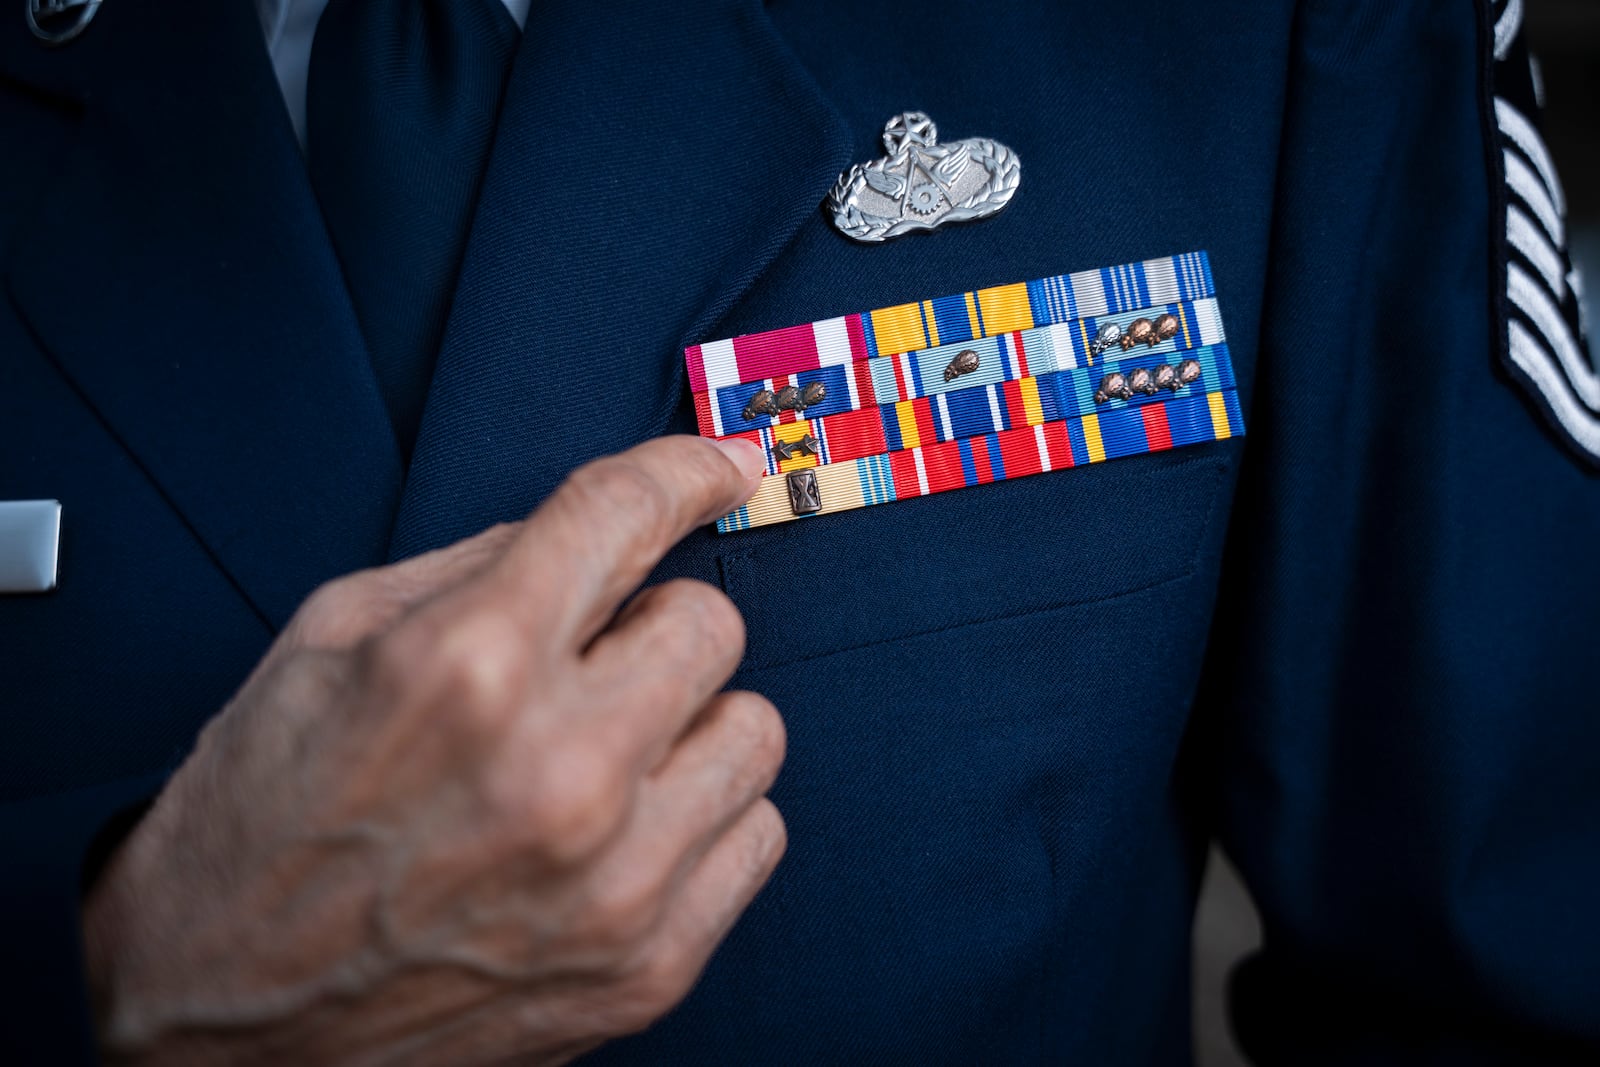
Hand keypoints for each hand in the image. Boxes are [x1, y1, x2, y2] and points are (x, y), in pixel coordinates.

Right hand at [82, 435, 779, 1065]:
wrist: (212, 1032)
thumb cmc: (256, 830)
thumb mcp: (325, 646)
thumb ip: (475, 568)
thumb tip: (597, 532)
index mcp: (467, 666)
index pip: (626, 515)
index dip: (685, 471)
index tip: (718, 468)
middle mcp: (558, 771)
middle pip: (712, 622)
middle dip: (653, 622)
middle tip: (593, 661)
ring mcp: (614, 881)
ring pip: (755, 729)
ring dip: (689, 724)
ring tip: (609, 754)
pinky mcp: (648, 967)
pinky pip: (757, 835)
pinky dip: (703, 818)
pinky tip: (629, 829)